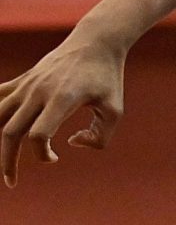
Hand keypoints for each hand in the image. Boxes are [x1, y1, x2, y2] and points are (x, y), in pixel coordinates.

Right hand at [0, 27, 125, 186]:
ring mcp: (28, 84)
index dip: (42, 154)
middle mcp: (38, 91)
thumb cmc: (107, 78)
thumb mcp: (115, 110)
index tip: (56, 157)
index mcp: (62, 99)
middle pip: (11, 131)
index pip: (37, 134)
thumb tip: (72, 143)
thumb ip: (100, 136)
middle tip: (11, 182)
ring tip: (2, 162)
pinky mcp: (24, 80)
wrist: (94, 42)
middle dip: (7, 160)